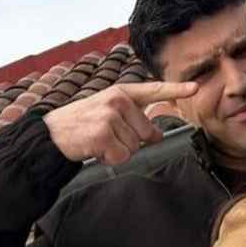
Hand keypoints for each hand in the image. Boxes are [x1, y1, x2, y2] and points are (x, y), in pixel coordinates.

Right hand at [43, 81, 197, 163]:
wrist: (50, 134)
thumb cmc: (81, 124)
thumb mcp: (108, 112)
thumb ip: (133, 118)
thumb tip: (157, 135)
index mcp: (121, 93)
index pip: (154, 90)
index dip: (176, 90)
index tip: (195, 88)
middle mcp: (117, 101)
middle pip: (146, 132)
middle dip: (130, 140)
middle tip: (107, 135)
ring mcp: (110, 116)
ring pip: (134, 146)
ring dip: (118, 150)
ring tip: (98, 141)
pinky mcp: (103, 134)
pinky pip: (122, 156)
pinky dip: (110, 159)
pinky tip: (95, 149)